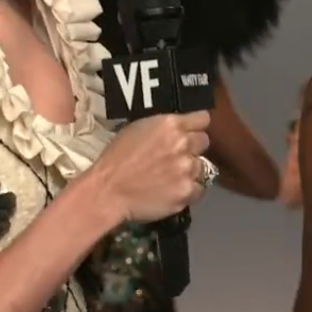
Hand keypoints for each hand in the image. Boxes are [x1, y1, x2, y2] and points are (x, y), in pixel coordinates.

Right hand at [91, 111, 212, 223]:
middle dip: (193, 148)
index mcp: (171, 125)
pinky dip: (189, 190)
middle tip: (178, 157)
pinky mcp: (187, 192)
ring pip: (203, 167)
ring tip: (173, 177)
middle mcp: (183, 144)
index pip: (203, 119)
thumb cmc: (116, 159)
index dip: (196, 126)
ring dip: (191, 170)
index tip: (192, 132)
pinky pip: (199, 189)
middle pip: (204, 142)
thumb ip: (164, 127)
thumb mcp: (137, 129)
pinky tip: (174, 190)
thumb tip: (178, 128)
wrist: (107, 191)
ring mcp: (188, 169)